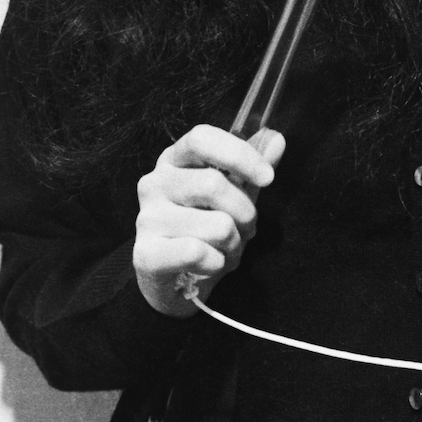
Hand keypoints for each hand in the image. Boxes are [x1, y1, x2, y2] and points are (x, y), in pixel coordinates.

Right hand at [134, 124, 284, 317]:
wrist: (177, 283)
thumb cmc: (206, 231)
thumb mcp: (234, 197)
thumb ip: (252, 169)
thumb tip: (276, 140)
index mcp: (173, 160)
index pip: (202, 139)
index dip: (239, 154)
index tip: (268, 177)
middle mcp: (154, 184)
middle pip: (213, 184)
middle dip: (245, 213)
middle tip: (245, 229)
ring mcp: (146, 219)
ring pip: (216, 225)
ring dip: (234, 244)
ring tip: (224, 250)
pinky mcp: (145, 254)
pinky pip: (198, 253)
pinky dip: (216, 263)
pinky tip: (208, 265)